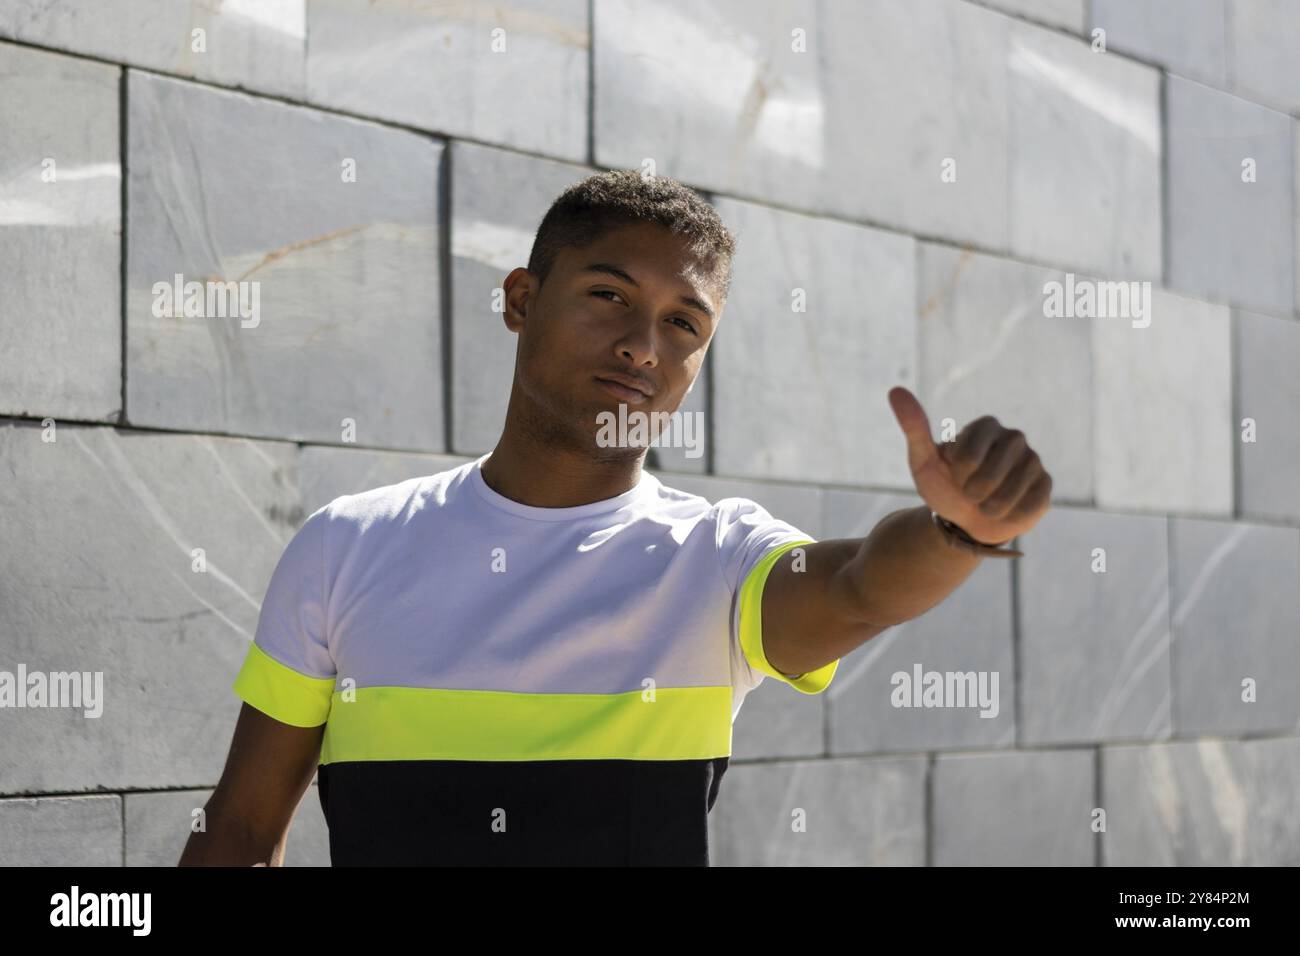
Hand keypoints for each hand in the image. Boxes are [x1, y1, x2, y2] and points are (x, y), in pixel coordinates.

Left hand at [888, 386, 1051, 545]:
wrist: (965, 520)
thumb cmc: (944, 486)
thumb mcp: (923, 460)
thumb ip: (913, 426)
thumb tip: (895, 390)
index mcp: (986, 425)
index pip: (967, 458)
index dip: (955, 475)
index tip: (954, 472)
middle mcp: (1014, 438)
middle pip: (988, 478)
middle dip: (971, 493)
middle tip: (970, 491)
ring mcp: (1033, 460)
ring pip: (1008, 495)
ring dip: (988, 508)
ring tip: (985, 501)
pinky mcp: (1045, 485)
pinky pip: (1028, 507)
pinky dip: (1009, 516)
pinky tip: (1005, 510)